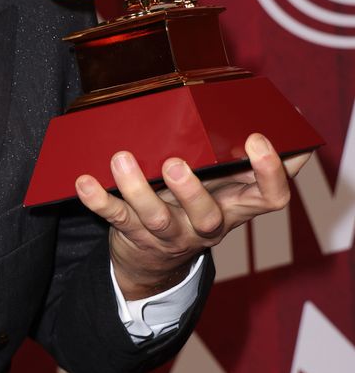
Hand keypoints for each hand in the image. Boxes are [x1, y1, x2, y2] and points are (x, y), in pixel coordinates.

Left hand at [74, 134, 310, 300]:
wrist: (153, 259)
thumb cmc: (195, 203)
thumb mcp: (227, 186)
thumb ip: (246, 158)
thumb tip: (289, 113)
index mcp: (235, 206)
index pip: (269, 198)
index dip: (269, 172)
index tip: (256, 139)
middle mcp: (205, 225)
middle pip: (206, 217)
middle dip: (191, 191)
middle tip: (175, 163)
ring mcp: (167, 234)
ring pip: (154, 218)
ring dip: (137, 189)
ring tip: (122, 159)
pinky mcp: (131, 234)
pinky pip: (113, 218)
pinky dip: (97, 200)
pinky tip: (83, 181)